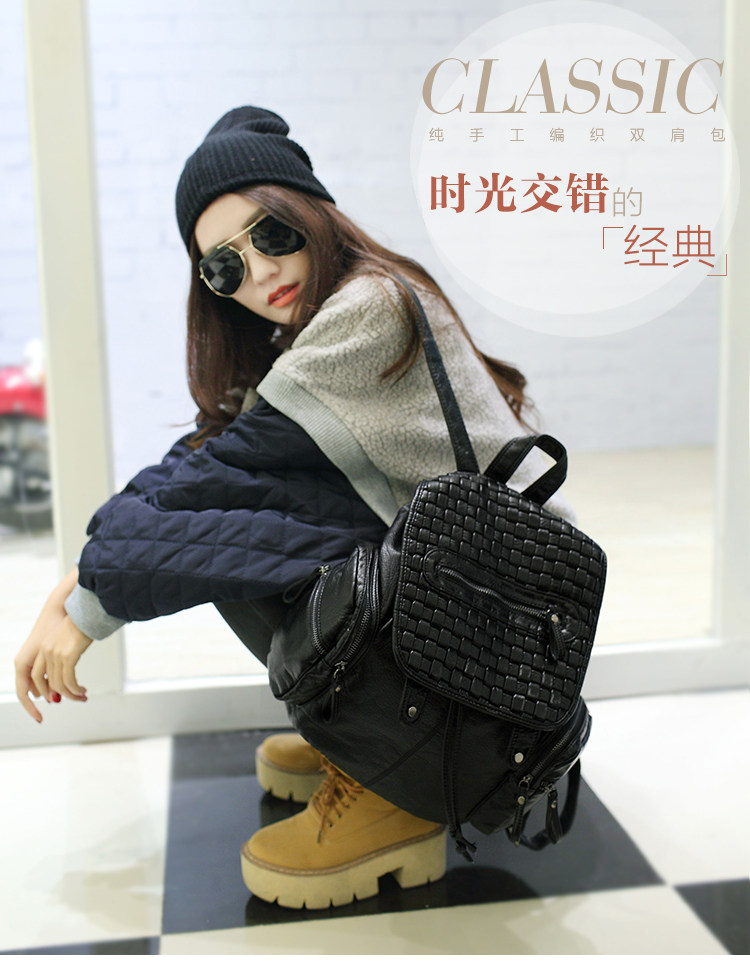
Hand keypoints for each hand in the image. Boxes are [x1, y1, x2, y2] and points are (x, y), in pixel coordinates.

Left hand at [15, 568, 92, 722]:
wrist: (89, 610)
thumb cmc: (83, 623)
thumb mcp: (68, 640)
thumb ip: (63, 654)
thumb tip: (68, 671)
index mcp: (44, 647)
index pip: (36, 675)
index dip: (43, 688)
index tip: (54, 696)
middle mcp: (46, 651)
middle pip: (47, 682)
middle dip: (58, 695)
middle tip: (72, 698)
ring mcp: (56, 654)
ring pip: (59, 684)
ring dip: (71, 694)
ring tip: (81, 696)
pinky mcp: (67, 655)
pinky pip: (69, 680)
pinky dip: (75, 689)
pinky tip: (82, 691)